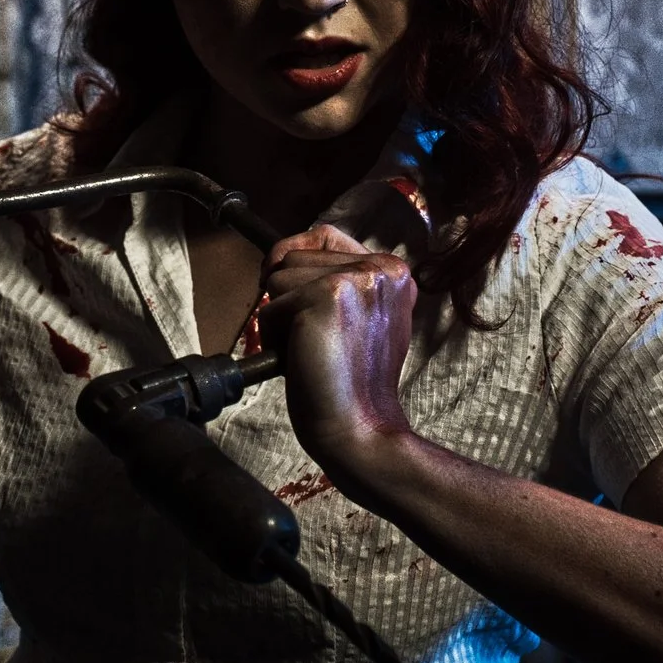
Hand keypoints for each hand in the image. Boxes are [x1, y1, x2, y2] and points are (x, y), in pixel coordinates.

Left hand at [260, 225, 418, 487]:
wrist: (361, 429)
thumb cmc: (353, 384)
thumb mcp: (362, 321)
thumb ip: (339, 283)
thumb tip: (279, 258)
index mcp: (393, 272)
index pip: (324, 234)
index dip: (293, 253)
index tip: (282, 280)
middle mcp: (381, 267)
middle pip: (293, 255)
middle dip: (288, 299)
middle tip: (317, 342)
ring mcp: (355, 279)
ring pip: (277, 279)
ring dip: (280, 320)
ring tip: (312, 351)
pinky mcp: (326, 296)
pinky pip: (269, 308)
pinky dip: (273, 340)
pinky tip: (303, 360)